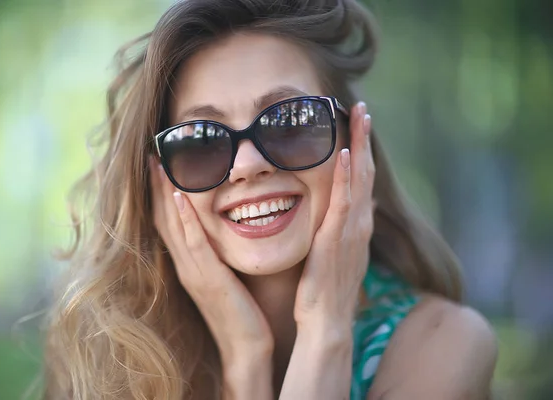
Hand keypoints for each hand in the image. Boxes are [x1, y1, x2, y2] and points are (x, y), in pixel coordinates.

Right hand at [149, 158, 273, 365]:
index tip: (158, 163)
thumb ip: (217, 252)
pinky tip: (179, 197)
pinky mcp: (209, 279)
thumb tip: (221, 225)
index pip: (168, 221)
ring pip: (173, 225)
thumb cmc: (241, 310)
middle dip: (155, 185)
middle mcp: (185, 265)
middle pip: (162, 218)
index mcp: (189, 263)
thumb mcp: (224, 275)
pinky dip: (185, 219)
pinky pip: (194, 244)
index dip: (160, 192)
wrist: (246, 347)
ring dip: (163, 193)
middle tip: (151, 154)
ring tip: (158, 164)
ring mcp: (194, 272)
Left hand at [293, 102, 374, 334]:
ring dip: (361, 145)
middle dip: (364, 137)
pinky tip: (346, 153)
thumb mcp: (336, 252)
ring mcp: (351, 231)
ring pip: (360, 179)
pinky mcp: (338, 240)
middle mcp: (359, 223)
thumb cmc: (325, 289)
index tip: (356, 123)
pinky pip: (344, 203)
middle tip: (362, 107)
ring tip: (360, 114)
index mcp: (355, 225)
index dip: (361, 149)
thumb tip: (357, 205)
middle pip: (366, 171)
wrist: (326, 322)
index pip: (361, 179)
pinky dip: (348, 177)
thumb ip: (344, 227)